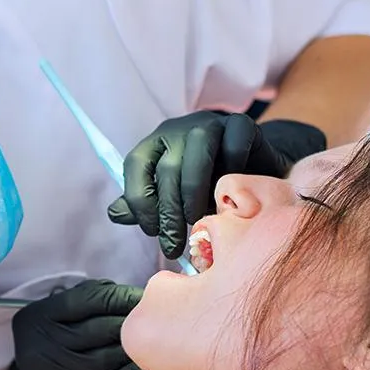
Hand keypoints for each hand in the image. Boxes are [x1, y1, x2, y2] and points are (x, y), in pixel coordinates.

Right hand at [4, 279, 147, 369]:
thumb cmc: (51, 342)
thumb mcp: (50, 315)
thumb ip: (82, 298)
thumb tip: (125, 292)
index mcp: (40, 317)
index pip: (87, 299)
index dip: (119, 295)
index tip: (141, 294)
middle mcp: (50, 344)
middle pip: (103, 327)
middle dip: (133, 318)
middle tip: (156, 312)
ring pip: (113, 354)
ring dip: (138, 344)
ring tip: (157, 334)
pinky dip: (138, 369)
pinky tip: (150, 360)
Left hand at [107, 111, 325, 257]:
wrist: (254, 170)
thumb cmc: (205, 188)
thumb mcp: (170, 198)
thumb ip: (142, 205)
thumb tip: (115, 213)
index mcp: (155, 144)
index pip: (136, 166)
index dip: (140, 201)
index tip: (152, 231)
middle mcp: (179, 130)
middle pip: (167, 169)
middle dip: (169, 213)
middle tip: (173, 244)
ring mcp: (211, 124)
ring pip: (197, 158)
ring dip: (195, 196)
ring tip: (198, 223)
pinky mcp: (242, 125)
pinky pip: (234, 149)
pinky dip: (232, 176)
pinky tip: (230, 197)